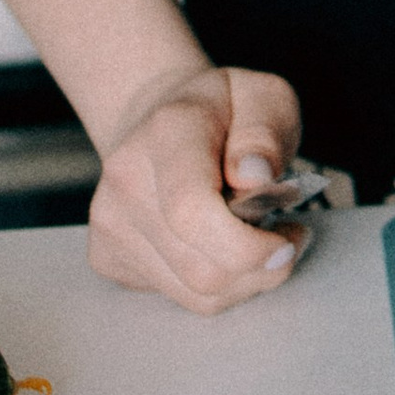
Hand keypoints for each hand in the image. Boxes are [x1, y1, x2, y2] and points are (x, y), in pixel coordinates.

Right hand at [88, 69, 308, 317]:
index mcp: (166, 133)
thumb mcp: (262, 96)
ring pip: (194, 294)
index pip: (193, 212)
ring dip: (243, 281)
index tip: (288, 239)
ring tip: (258, 241)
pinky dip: (216, 286)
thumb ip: (265, 131)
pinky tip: (221, 247)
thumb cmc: (221, 109)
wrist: (154, 115)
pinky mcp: (107, 255)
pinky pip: (178, 297)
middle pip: (201, 268)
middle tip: (286, 238)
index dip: (247, 246)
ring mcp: (109, 222)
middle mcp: (126, 180)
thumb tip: (255, 176)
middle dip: (260, 268)